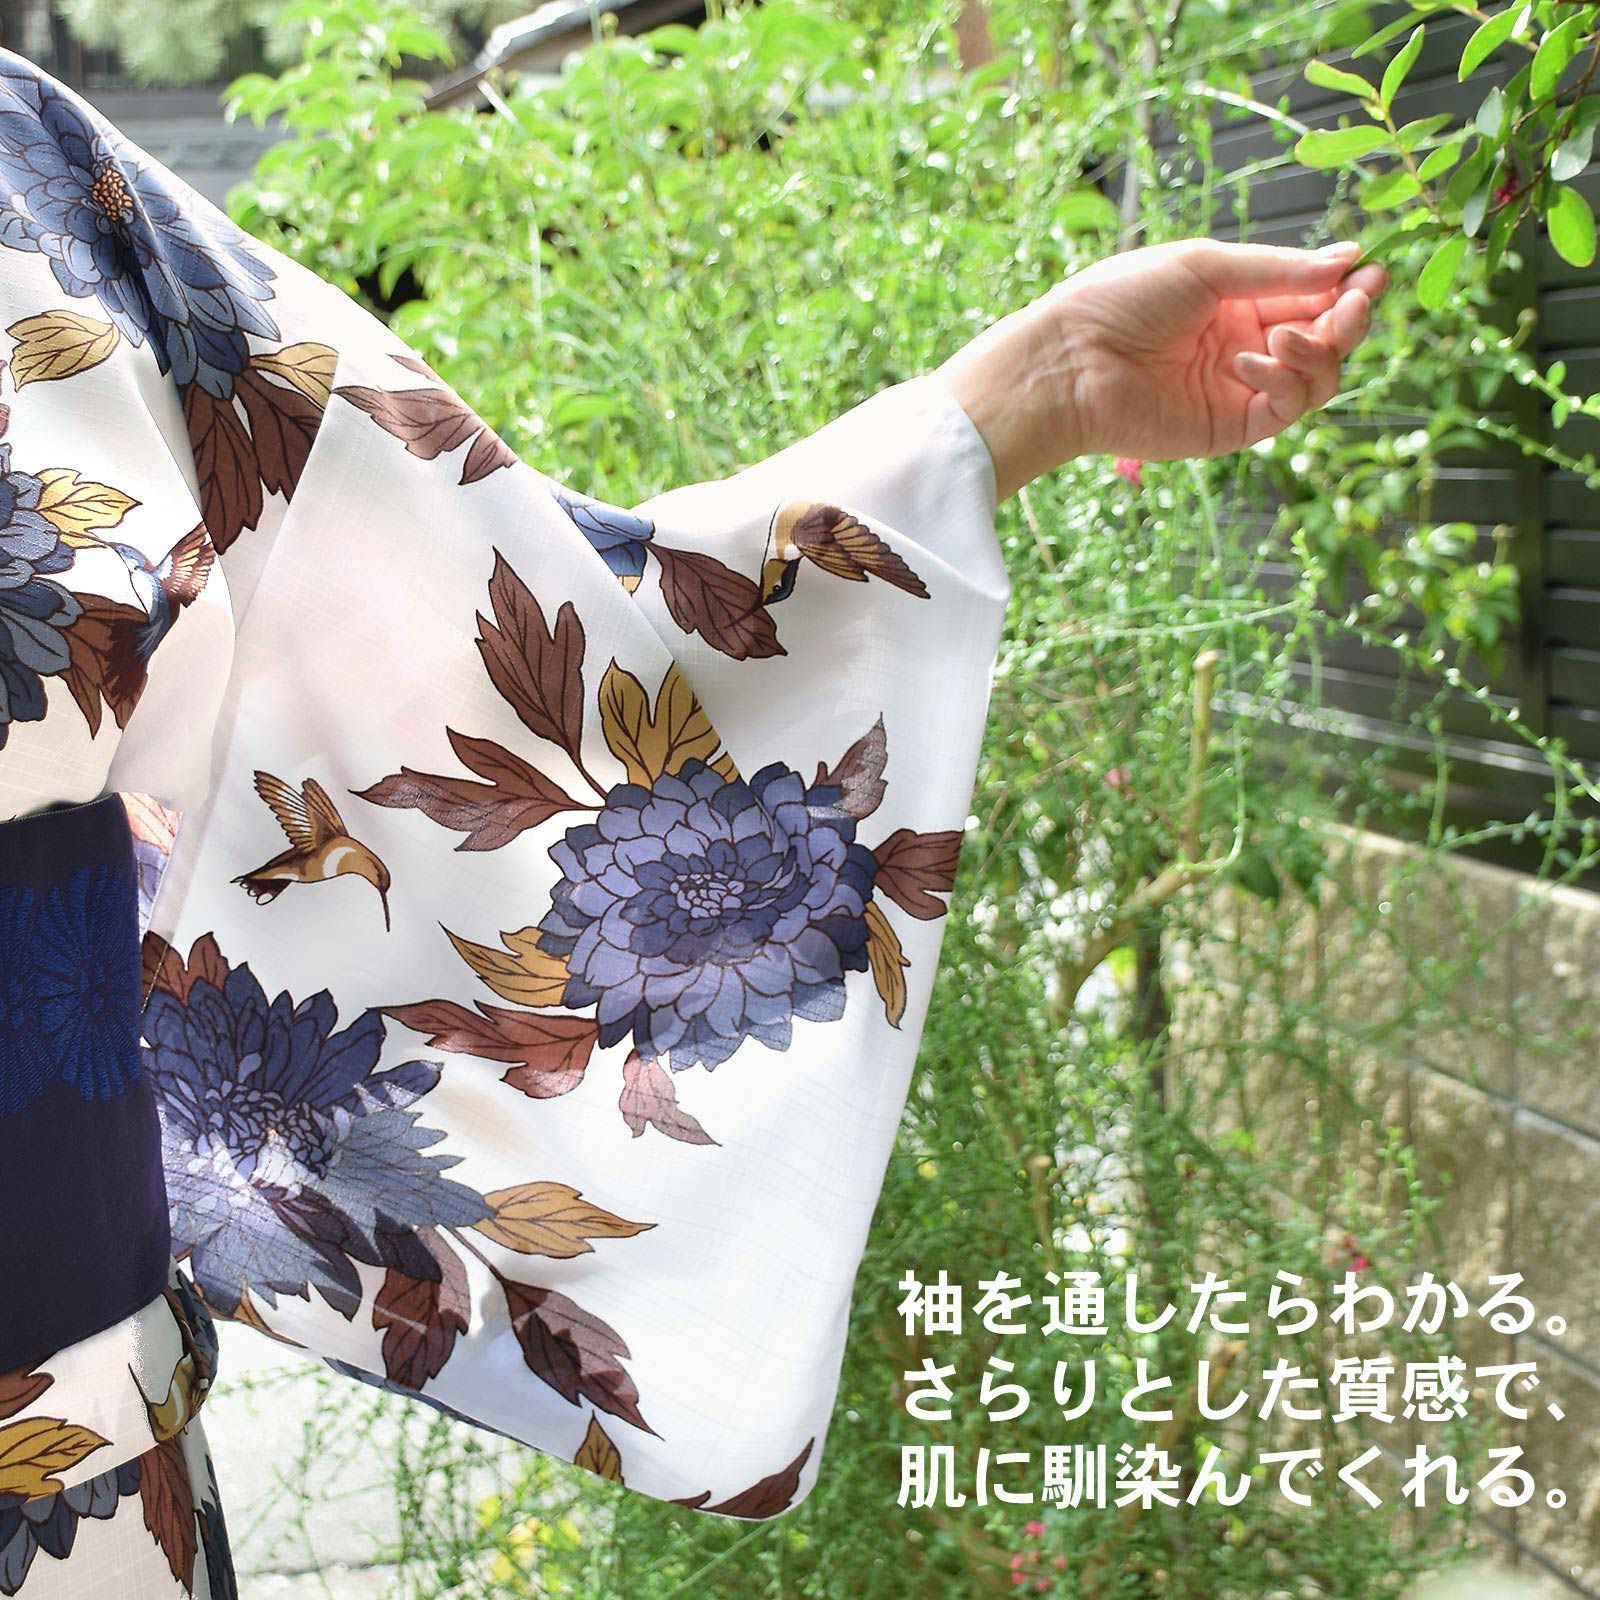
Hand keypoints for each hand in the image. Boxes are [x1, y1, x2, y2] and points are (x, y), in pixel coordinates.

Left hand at [932, 238, 1387, 499]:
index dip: (1350, 286)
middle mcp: (1247, 344)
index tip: (1372, 273)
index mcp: (1240, 300)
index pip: (1315, 294)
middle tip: (1354, 305)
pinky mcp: (1230, 429)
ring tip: (1281, 337)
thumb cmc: (1120, 301)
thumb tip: (1351, 258)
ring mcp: (1241, 389)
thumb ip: (1277, 270)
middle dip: (1350, 320)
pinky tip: (1249, 362)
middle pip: (1328, 338)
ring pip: (1319, 378)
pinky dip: (1284, 383)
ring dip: (1318, 353)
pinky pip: (1286, 410)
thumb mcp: (1204, 267)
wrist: (1069, 361)